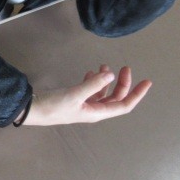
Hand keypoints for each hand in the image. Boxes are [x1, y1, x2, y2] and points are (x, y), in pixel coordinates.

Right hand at [24, 65, 151, 125]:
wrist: (32, 110)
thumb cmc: (54, 106)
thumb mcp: (74, 94)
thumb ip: (92, 84)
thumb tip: (110, 74)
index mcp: (97, 112)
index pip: (123, 105)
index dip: (136, 94)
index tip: (147, 81)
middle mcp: (93, 110)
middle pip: (115, 97)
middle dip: (122, 83)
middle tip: (124, 67)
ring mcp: (84, 106)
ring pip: (103, 93)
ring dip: (107, 80)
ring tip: (104, 66)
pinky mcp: (74, 100)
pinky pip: (90, 91)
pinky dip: (94, 81)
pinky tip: (90, 73)